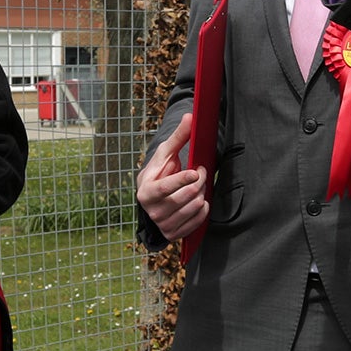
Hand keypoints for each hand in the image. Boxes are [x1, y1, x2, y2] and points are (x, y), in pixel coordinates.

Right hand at [135, 114, 207, 243]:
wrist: (151, 201)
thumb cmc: (159, 174)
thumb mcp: (164, 156)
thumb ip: (177, 138)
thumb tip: (191, 116)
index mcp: (146, 192)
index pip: (165, 188)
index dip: (182, 180)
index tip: (195, 171)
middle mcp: (153, 211)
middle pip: (186, 196)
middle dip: (199, 181)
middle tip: (200, 171)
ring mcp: (163, 224)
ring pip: (194, 207)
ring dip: (202, 192)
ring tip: (199, 184)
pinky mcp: (174, 234)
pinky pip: (198, 220)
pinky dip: (203, 207)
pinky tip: (199, 198)